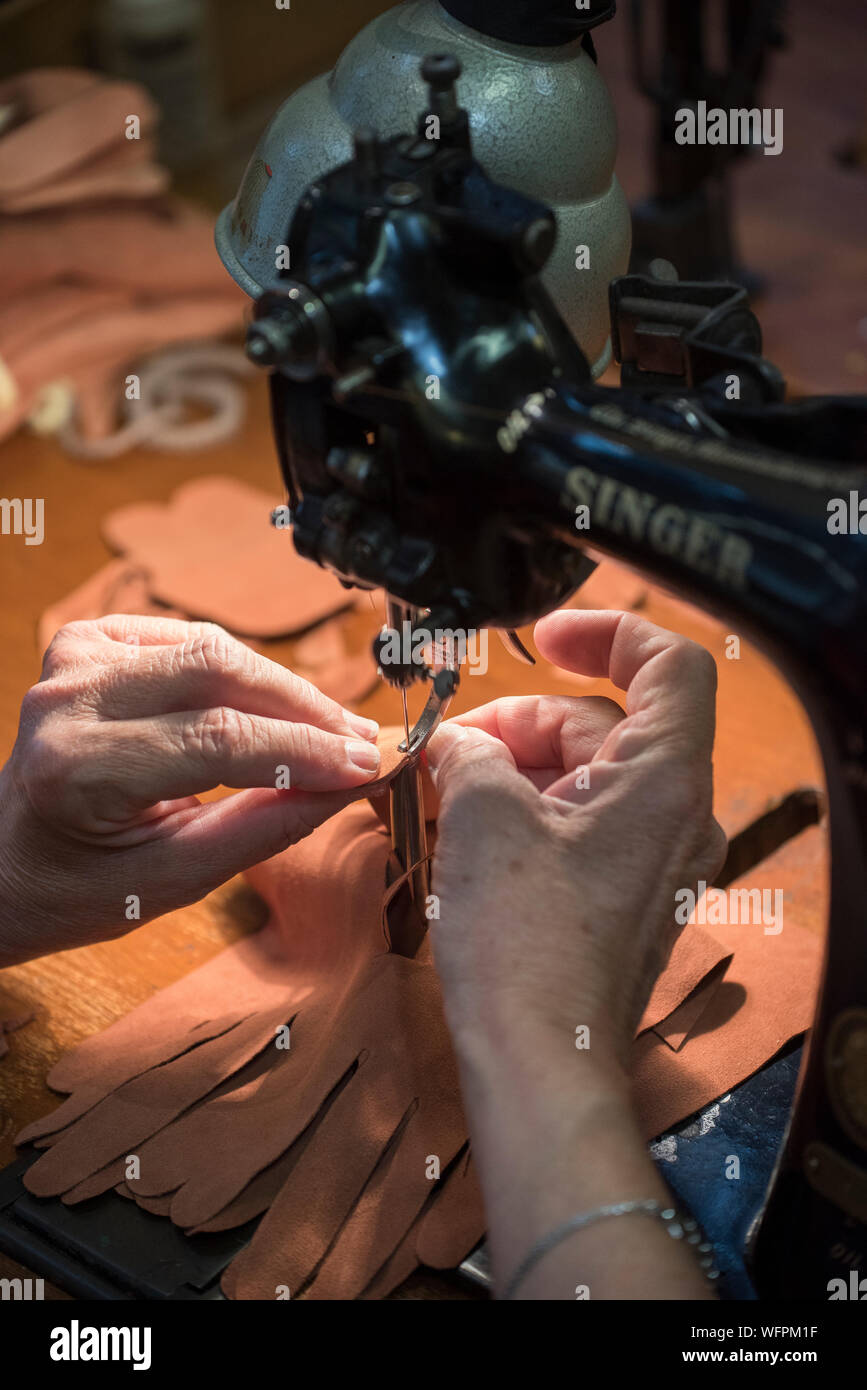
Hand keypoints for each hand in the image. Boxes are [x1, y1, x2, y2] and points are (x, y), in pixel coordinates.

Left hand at [0, 615, 381, 963]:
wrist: (9, 862)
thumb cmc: (81, 885)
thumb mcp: (176, 879)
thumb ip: (266, 827)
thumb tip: (348, 784)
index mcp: (79, 768)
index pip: (218, 740)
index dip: (304, 750)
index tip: (366, 765)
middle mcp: (68, 700)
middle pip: (219, 671)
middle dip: (304, 708)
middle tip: (360, 743)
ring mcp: (73, 660)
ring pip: (212, 648)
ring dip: (281, 690)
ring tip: (330, 732)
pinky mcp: (87, 641)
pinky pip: (189, 640)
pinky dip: (240, 673)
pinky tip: (268, 710)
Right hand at [427, 608, 726, 1073]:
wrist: (540, 1060)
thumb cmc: (524, 946)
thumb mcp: (481, 817)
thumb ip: (470, 752)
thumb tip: (456, 743)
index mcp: (665, 779)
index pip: (669, 665)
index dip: (606, 633)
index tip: (544, 637)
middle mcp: (678, 816)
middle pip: (607, 724)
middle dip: (523, 721)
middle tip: (451, 746)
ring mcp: (658, 861)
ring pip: (589, 777)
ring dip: (519, 768)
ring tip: (448, 789)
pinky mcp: (629, 897)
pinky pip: (585, 826)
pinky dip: (532, 812)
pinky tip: (471, 829)